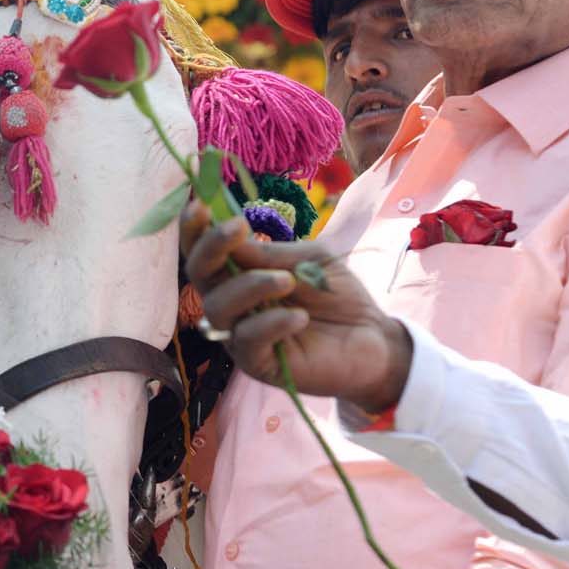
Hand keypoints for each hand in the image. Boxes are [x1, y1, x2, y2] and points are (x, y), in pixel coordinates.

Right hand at [180, 202, 412, 411]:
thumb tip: (232, 237)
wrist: (373, 338)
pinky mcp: (257, 364)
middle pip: (199, 276)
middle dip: (212, 247)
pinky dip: (270, 323)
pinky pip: (246, 341)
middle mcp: (231, 303)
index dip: (194, 228)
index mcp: (238, 274)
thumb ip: (271, 254)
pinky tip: (299, 316)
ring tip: (288, 281)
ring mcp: (240, 335)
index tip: (200, 204)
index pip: (204, 251)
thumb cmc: (336, 296)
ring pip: (218, 308)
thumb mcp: (309, 261)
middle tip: (238, 227)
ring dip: (250, 286)